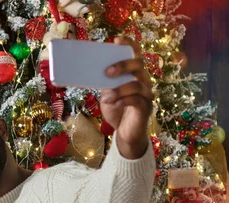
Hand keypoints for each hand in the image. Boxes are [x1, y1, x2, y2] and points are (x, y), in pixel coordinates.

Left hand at [100, 36, 153, 158]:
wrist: (124, 131)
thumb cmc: (116, 108)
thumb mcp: (106, 93)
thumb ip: (103, 83)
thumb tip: (86, 70)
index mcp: (134, 73)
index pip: (135, 54)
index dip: (129, 44)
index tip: (116, 40)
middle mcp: (144, 80)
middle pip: (139, 65)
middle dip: (122, 66)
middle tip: (107, 72)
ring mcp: (147, 94)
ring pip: (138, 85)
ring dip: (119, 89)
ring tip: (106, 97)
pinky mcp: (146, 108)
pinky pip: (137, 101)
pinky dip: (123, 101)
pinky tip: (113, 104)